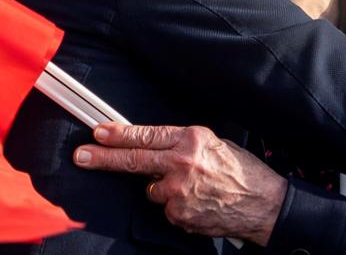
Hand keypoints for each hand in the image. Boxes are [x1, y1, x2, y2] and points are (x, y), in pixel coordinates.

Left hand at [75, 124, 286, 245]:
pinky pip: (166, 209)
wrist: (263, 203)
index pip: (146, 135)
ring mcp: (179, 190)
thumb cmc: (241, 171)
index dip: (119, 134)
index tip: (98, 132)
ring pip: (152, 189)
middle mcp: (182, 162)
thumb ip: (182, 144)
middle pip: (133, 160)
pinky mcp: (179, 214)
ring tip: (192, 188)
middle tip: (82, 155)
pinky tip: (197, 202)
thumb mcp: (214, 144)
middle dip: (103, 157)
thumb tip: (152, 146)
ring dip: (163, 189)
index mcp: (191, 138)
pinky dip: (176, 207)